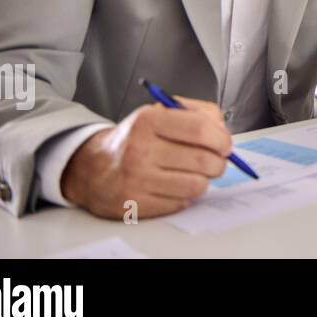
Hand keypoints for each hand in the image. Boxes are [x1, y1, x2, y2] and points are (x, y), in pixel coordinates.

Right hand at [59, 96, 231, 219]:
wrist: (92, 166)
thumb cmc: (135, 137)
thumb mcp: (160, 112)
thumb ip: (198, 113)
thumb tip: (223, 132)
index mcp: (149, 120)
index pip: (201, 129)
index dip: (222, 139)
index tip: (225, 145)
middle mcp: (140, 149)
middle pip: (203, 161)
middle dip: (219, 163)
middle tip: (215, 162)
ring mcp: (137, 179)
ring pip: (196, 185)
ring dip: (203, 181)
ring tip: (194, 174)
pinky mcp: (135, 204)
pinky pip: (180, 204)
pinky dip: (185, 196)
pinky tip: (174, 185)